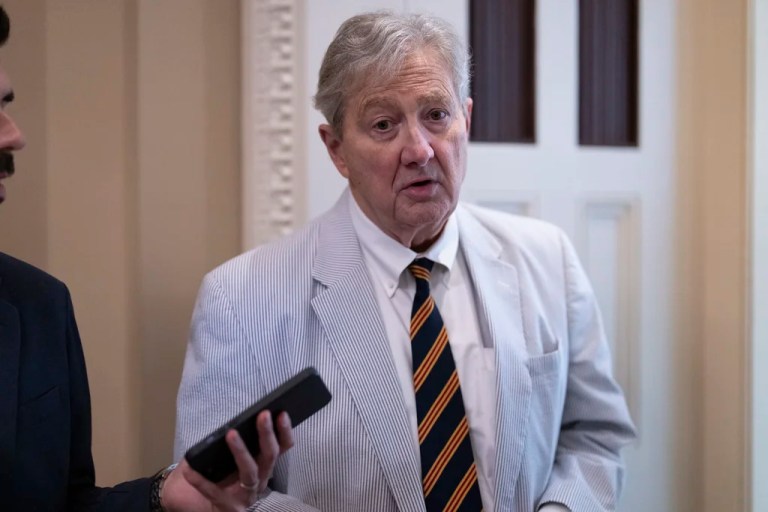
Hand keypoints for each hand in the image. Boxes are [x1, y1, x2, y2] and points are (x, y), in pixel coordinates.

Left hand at [162, 411, 293, 511]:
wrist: (194, 503)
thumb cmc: (214, 475)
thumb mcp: (226, 455)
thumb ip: (232, 440)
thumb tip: (231, 421)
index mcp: (263, 465)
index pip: (282, 448)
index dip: (284, 431)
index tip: (281, 413)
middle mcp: (260, 480)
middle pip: (269, 456)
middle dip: (267, 434)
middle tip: (263, 415)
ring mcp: (245, 496)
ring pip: (250, 471)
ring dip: (242, 451)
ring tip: (232, 434)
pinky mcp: (228, 507)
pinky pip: (214, 492)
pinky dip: (201, 480)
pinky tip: (189, 468)